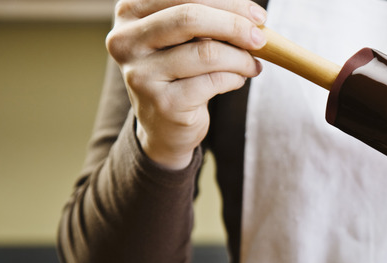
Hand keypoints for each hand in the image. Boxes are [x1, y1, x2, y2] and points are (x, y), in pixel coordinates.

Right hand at [106, 0, 267, 168]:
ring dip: (240, 58)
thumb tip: (252, 14)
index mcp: (130, 12)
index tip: (258, 15)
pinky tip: (237, 80)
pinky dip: (234, 78)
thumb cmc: (180, 70)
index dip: (228, 2)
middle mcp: (126, 40)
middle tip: (261, 38)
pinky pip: (213, 81)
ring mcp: (141, 74)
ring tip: (252, 64)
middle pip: (191, 18)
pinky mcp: (163, 103)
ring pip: (207, 52)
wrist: (164, 125)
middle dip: (235, 25)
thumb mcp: (186, 37)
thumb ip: (207, 19)